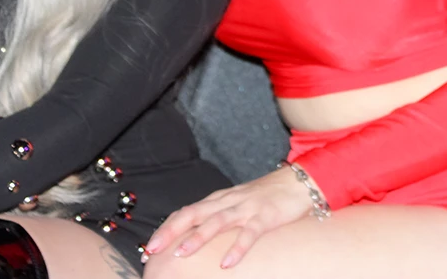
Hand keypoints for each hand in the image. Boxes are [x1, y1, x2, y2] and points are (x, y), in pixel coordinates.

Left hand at [143, 166, 315, 268]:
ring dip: (198, 237)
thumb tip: (196, 240)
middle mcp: (228, 202)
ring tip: (181, 254)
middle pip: (194, 214)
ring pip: (217, 221)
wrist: (298, 182)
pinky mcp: (266, 216)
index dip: (166, 229)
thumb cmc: (266, 197)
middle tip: (152, 250)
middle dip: (171, 232)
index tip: (149, 248)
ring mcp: (246, 208)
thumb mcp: (237, 205)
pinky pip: (250, 233)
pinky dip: (237, 247)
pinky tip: (227, 263)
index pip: (186, 212)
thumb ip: (218, 218)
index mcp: (218, 200)